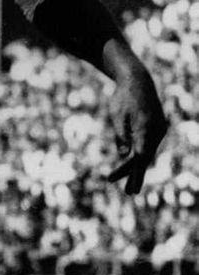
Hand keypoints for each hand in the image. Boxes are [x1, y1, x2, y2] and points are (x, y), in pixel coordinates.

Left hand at [106, 64, 166, 194]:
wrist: (137, 81)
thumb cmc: (123, 98)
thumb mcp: (117, 116)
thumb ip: (121, 136)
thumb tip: (123, 155)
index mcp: (145, 128)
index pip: (141, 156)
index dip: (136, 174)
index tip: (133, 187)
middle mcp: (155, 130)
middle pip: (145, 157)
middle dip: (135, 175)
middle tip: (129, 193)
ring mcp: (158, 129)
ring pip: (146, 152)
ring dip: (134, 166)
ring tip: (119, 181)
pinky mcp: (156, 128)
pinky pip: (147, 145)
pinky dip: (138, 156)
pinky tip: (128, 166)